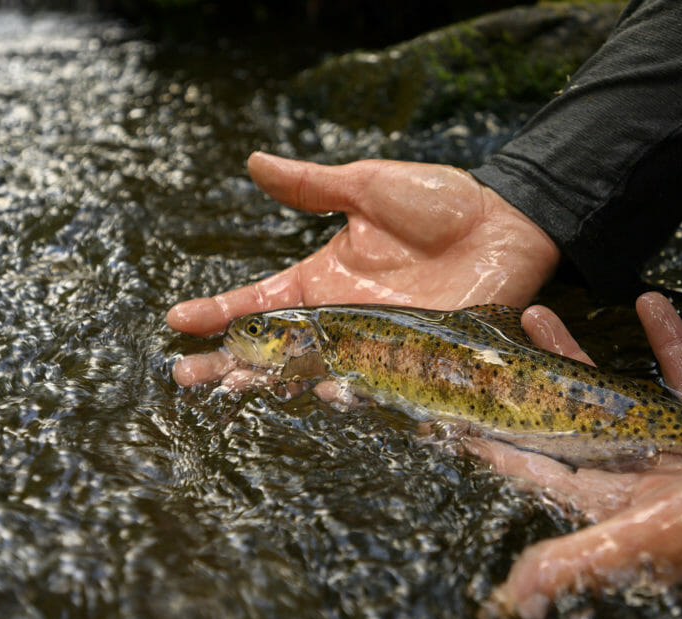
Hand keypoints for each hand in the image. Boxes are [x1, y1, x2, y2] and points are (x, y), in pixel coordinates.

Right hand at [168, 152, 558, 385]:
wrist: (505, 221)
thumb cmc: (439, 201)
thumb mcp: (367, 188)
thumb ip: (312, 187)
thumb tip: (253, 163)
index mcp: (323, 280)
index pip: (258, 303)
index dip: (218, 312)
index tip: (176, 321)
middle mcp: (342, 319)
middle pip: (275, 350)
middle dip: (228, 364)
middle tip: (185, 377)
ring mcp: (376, 345)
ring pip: (317, 373)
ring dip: (278, 381)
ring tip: (241, 384)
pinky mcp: (415, 360)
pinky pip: (378, 384)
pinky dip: (352, 391)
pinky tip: (325, 391)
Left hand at [470, 292, 681, 617]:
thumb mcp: (661, 538)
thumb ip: (585, 557)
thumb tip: (515, 597)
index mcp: (617, 508)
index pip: (538, 472)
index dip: (492, 447)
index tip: (451, 416)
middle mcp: (641, 483)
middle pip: (568, 426)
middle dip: (528, 386)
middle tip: (493, 344)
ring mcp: (681, 455)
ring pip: (618, 397)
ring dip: (582, 359)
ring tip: (543, 315)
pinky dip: (667, 345)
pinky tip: (650, 304)